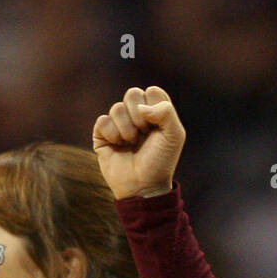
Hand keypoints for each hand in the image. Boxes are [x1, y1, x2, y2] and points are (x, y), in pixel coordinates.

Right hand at [92, 86, 184, 200]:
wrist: (143, 186)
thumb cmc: (160, 161)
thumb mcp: (174, 136)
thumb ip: (166, 112)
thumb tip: (141, 107)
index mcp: (155, 111)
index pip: (151, 91)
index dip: (154, 108)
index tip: (157, 127)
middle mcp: (136, 114)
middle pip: (132, 94)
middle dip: (139, 117)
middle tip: (143, 135)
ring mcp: (118, 123)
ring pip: (117, 108)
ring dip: (127, 130)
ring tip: (131, 144)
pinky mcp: (103, 134)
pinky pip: (102, 121)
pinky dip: (112, 135)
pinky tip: (118, 146)